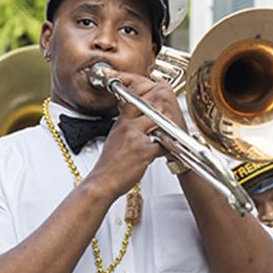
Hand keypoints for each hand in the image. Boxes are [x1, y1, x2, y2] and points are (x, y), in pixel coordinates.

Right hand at [85, 71, 170, 199]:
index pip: (133, 96)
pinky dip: (167, 148)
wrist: (103, 181)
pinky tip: (165, 152)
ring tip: (169, 131)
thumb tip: (136, 119)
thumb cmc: (109, 164)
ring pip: (158, 121)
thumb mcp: (114, 138)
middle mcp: (128, 127)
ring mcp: (136, 138)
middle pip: (150, 104)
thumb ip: (126, 126)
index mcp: (121, 122)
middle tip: (169, 110)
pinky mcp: (144, 151)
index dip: (147, 91)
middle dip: (162, 106)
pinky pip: (162, 144)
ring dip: (166, 126)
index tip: (155, 91)